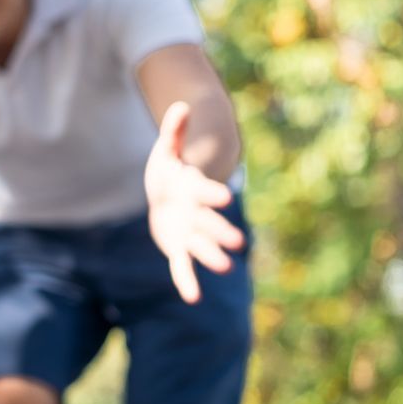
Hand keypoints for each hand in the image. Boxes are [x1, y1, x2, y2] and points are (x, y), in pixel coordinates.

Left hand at [144, 102, 246, 303]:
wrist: (167, 195)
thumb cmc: (169, 172)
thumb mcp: (166, 151)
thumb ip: (173, 131)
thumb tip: (179, 104)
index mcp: (194, 189)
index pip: (204, 191)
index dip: (212, 194)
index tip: (224, 199)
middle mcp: (196, 214)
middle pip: (208, 223)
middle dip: (220, 232)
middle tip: (236, 243)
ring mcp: (189, 232)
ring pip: (201, 246)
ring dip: (211, 256)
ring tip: (226, 268)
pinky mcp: (178, 248)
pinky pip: (182, 266)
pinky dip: (187, 281)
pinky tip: (192, 298)